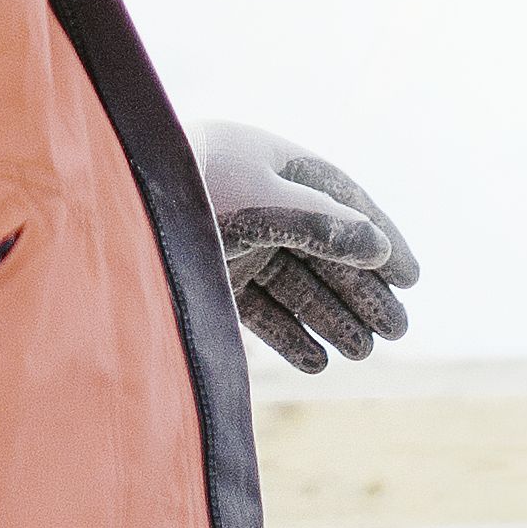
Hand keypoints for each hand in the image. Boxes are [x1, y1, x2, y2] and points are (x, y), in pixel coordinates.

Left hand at [193, 120, 421, 372]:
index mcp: (277, 165)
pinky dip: (288, 334)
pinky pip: (261, 308)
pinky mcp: (211, 275)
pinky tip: (316, 362)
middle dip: (361, 290)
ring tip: (363, 352)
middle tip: (396, 332)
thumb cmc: (191, 186)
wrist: (115, 201)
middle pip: (325, 250)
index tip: (412, 278)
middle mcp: (260, 202)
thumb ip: (322, 224)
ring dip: (331, 317)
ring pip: (296, 284)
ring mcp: (235, 239)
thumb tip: (379, 247)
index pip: (345, 203)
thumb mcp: (264, 202)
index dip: (379, 240)